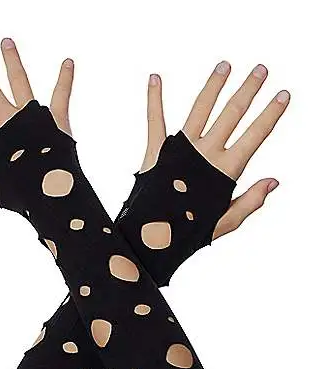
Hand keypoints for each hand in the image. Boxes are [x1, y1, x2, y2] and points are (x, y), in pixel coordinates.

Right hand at [0, 38, 73, 203]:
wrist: (51, 191)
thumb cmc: (18, 192)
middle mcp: (8, 120)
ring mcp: (32, 116)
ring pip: (19, 82)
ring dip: (12, 62)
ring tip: (7, 43)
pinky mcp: (56, 119)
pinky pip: (61, 94)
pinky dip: (65, 78)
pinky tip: (69, 62)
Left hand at [140, 62, 289, 238]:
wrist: (151, 238)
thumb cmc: (189, 232)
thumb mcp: (225, 222)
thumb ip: (250, 201)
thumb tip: (273, 181)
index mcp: (224, 170)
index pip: (254, 135)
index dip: (270, 114)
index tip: (282, 96)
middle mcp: (204, 154)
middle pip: (232, 114)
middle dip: (248, 89)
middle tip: (260, 70)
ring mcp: (180, 149)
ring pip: (201, 109)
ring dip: (214, 85)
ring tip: (224, 65)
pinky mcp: (156, 151)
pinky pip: (155, 120)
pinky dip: (154, 99)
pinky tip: (155, 77)